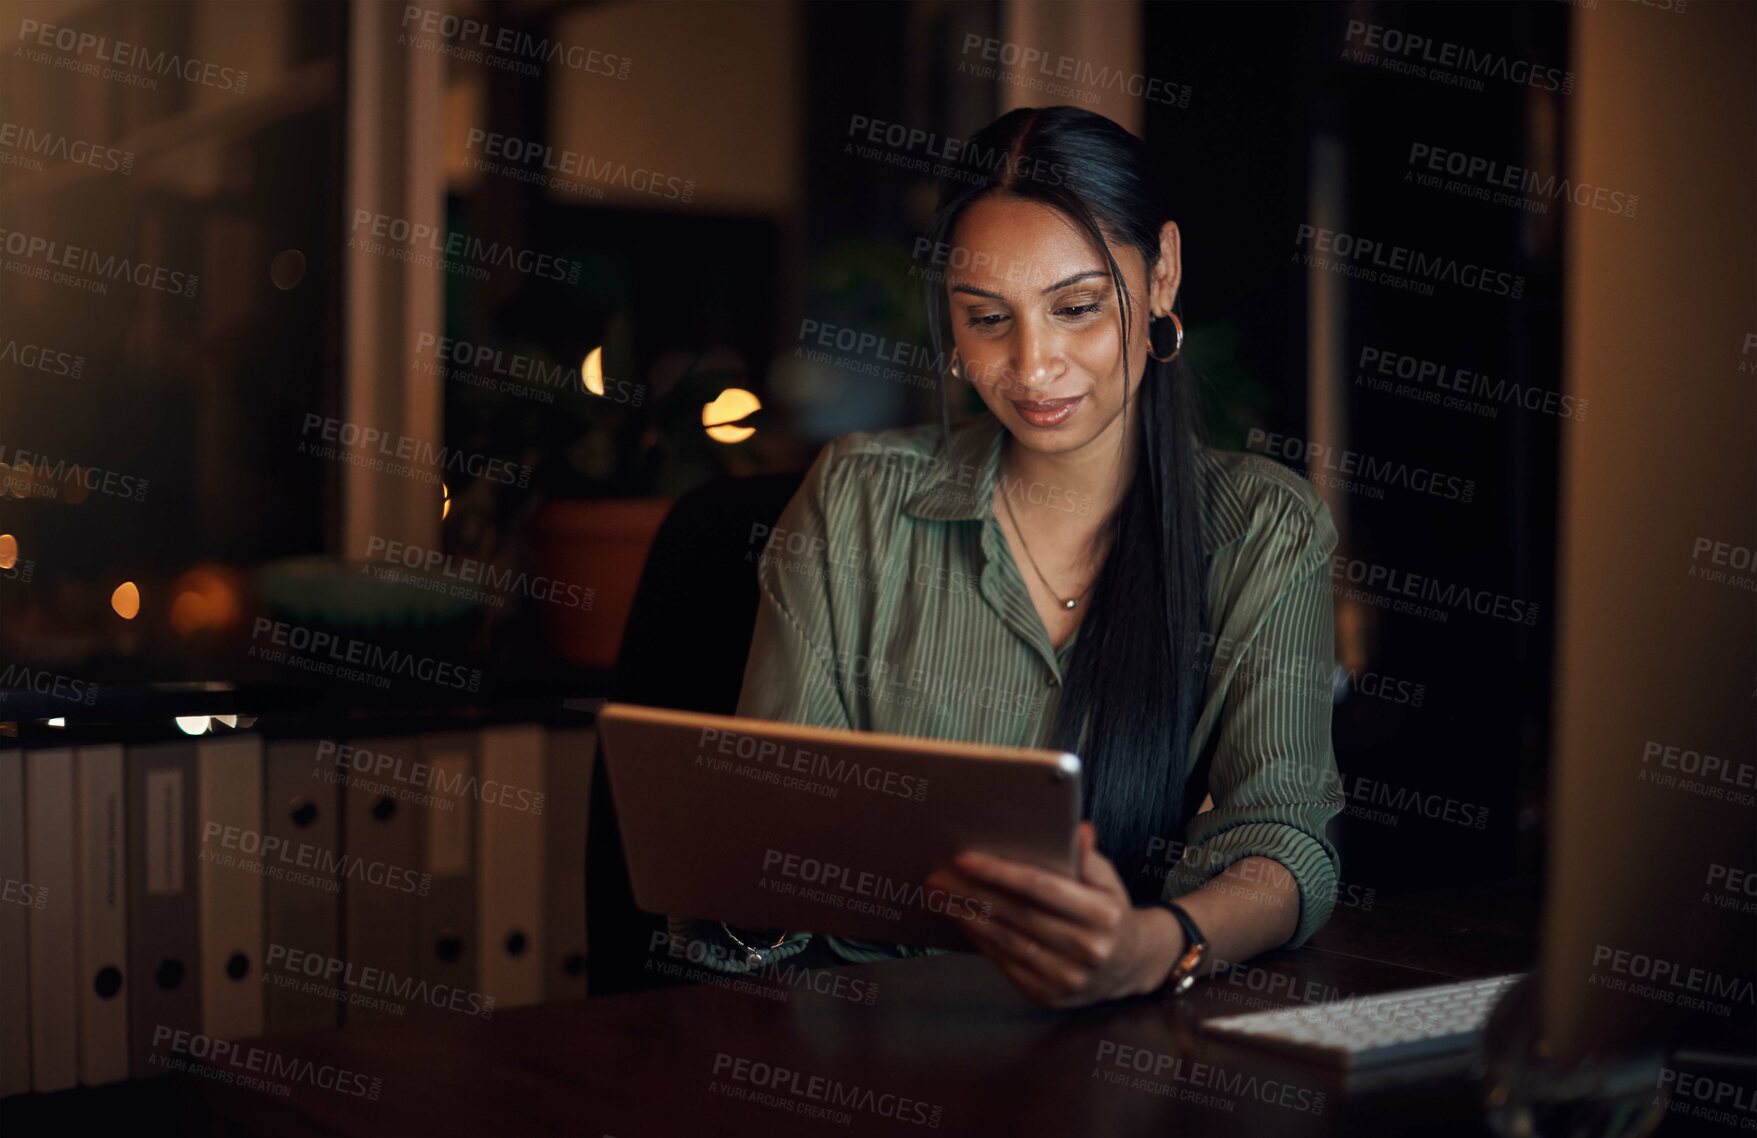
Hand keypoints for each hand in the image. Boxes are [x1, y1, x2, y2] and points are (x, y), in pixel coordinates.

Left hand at [925, 822, 1182, 1008]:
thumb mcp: (1108, 880)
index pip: (1042, 888)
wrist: (1130, 965)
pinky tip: (964, 922)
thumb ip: (1087, 857)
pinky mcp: (1050, 996)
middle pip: (1017, 915)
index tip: (965, 859)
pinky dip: (981, 942)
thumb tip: (1078, 830)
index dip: (1000, 873)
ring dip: (968, 917)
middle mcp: (1088, 950)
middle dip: (972, 894)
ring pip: (1007, 941)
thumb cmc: (1110, 912)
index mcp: (1103, 915)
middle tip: (938, 877)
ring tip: (940, 897)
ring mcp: (1068, 978)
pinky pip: (1007, 964)